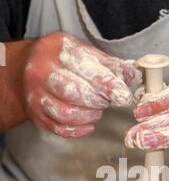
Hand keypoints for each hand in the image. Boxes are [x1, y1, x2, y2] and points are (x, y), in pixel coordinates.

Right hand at [24, 32, 141, 137]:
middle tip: (107, 100)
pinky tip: (88, 123)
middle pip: (73, 92)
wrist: (23, 69)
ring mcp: (36, 96)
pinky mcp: (36, 115)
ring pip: (65, 114)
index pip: (84, 68)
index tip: (123, 95)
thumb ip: (108, 63)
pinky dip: (78, 130)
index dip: (107, 83)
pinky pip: (59, 129)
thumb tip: (133, 75)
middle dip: (97, 100)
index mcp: (57, 51)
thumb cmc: (60, 60)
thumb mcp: (83, 50)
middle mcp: (41, 73)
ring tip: (97, 110)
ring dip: (89, 115)